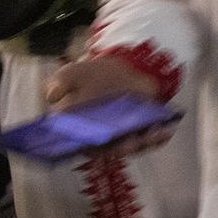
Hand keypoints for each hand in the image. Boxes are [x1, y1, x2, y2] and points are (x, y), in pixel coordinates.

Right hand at [43, 58, 174, 156]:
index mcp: (79, 131)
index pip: (81, 146)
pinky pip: (151, 140)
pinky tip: (165, 130)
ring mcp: (123, 136)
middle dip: (120, 148)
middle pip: (110, 150)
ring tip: (152, 134)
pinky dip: (159, 138)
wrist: (121, 67)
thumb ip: (60, 82)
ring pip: (132, 146)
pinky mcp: (143, 130)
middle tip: (129, 143)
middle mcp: (101, 139)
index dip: (87, 148)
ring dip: (143, 143)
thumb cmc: (91, 76)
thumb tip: (52, 96)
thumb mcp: (71, 74)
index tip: (95, 145)